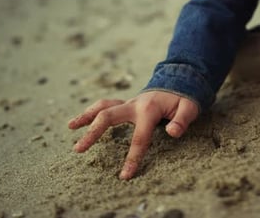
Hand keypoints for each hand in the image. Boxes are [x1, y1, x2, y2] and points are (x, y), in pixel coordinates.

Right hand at [68, 91, 198, 179]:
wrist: (177, 82)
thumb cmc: (182, 99)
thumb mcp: (189, 108)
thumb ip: (182, 120)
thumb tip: (172, 132)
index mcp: (148, 110)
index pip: (139, 138)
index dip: (132, 158)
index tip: (124, 175)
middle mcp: (133, 105)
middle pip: (108, 117)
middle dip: (93, 133)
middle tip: (78, 149)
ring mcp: (127, 103)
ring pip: (102, 107)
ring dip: (85, 116)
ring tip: (70, 127)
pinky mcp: (124, 104)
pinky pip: (105, 106)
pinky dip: (91, 112)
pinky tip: (78, 121)